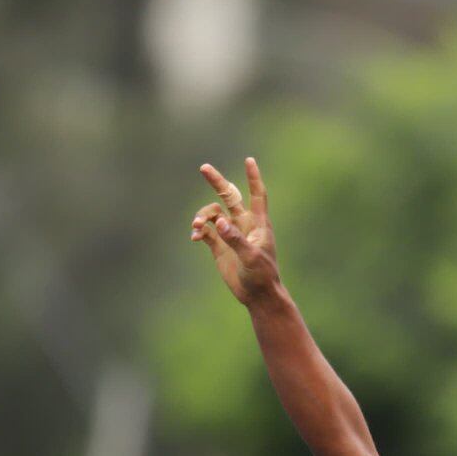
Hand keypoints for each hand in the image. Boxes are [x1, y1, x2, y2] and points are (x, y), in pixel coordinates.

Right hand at [189, 157, 278, 304]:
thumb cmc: (262, 275)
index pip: (257, 195)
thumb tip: (219, 222)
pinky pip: (206, 232)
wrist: (257, 295)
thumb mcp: (251, 257)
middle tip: (204, 168)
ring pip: (213, 214)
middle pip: (229, 196)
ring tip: (196, 226)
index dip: (253, 178)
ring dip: (202, 216)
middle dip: (217, 182)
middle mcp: (243, 224)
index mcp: (258, 223)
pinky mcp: (220, 247)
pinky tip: (195, 236)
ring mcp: (230, 234)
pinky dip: (198, 231)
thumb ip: (235, 239)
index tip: (249, 160)